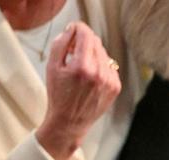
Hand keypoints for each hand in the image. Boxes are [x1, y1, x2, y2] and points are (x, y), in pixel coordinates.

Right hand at [36, 22, 121, 159]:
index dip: (77, 28)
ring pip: (103, 53)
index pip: (86, 34)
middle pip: (95, 42)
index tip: (71, 30)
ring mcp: (110, 81)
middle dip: (83, 42)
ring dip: (92, 54)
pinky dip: (100, 66)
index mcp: (83, 67)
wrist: (70, 122)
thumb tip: (72, 29)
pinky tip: (90, 77)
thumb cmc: (58, 95)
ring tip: (80, 66)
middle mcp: (100, 73)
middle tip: (72, 51)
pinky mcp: (116, 87)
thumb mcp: (52, 67)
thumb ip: (61, 43)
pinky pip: (109, 66)